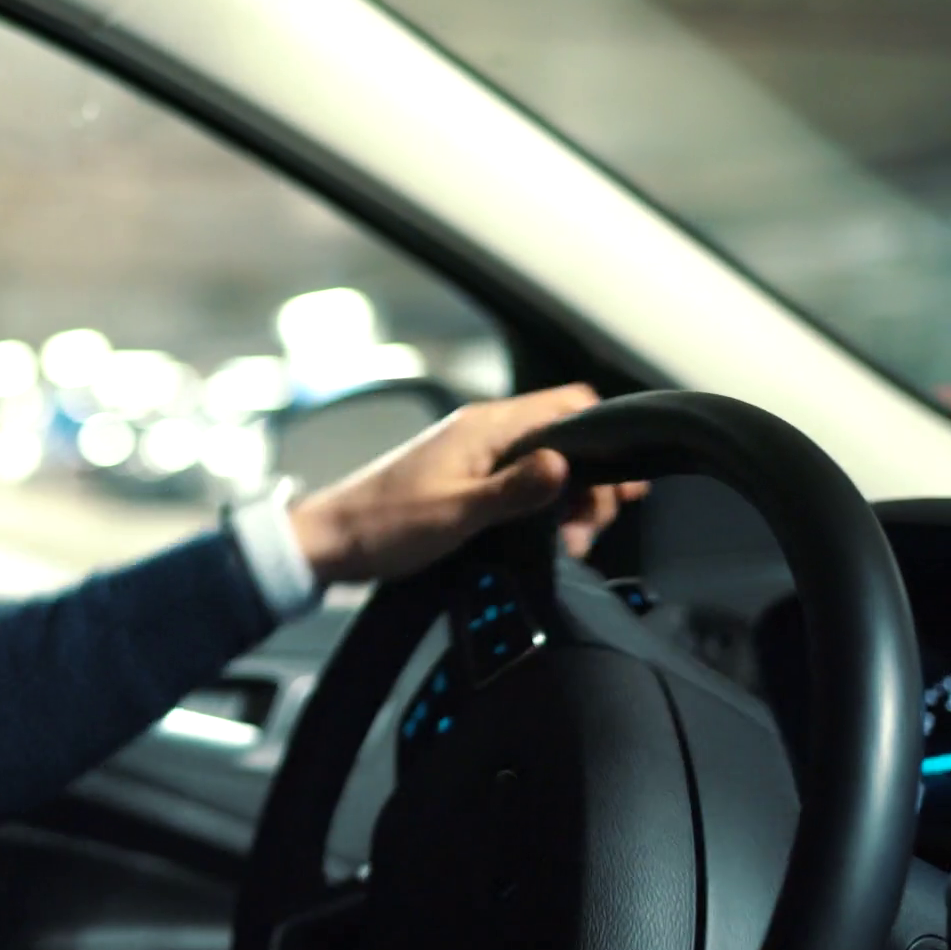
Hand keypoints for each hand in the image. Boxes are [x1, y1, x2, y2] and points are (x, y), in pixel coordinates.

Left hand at [289, 383, 648, 582]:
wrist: (329, 544)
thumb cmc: (382, 527)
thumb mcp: (456, 513)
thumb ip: (515, 490)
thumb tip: (565, 465)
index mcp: (485, 427)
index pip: (569, 405)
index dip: (605, 438)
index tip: (621, 483)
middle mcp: (482, 432)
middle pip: (565, 438)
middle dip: (590, 481)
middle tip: (587, 527)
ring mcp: (473, 456)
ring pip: (545, 464)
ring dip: (566, 501)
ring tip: (567, 541)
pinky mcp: (464, 481)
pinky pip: (520, 484)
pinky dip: (539, 509)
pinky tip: (540, 541)